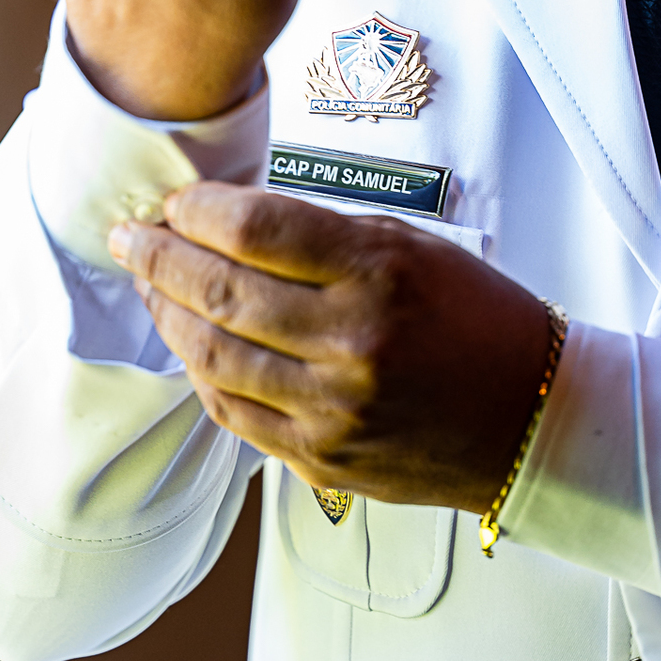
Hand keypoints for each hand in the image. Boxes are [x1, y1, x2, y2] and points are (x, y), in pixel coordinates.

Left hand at [107, 183, 553, 512]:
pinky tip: (189, 343)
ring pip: (211, 356)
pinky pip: (233, 412)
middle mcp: (351, 342)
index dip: (197, 210)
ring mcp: (332, 409)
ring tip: (149, 285)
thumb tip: (229, 219)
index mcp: (378, 272)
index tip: (174, 202)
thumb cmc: (476, 319)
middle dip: (158, 257)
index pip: (255, 229)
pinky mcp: (321, 457)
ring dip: (166, 314)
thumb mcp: (410, 246)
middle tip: (131, 236)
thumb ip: (321, 234)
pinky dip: (200, 372)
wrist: (529, 415)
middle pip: (219, 291)